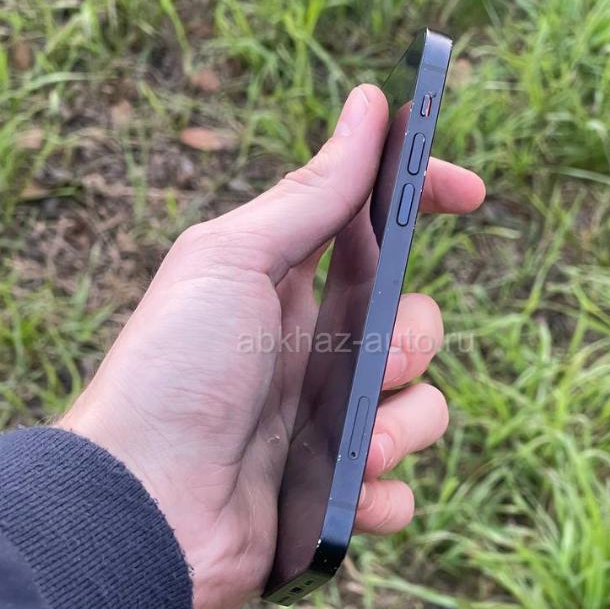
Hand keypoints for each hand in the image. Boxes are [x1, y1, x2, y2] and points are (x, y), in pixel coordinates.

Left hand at [58, 86, 484, 608]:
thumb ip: (312, 193)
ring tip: (360, 450)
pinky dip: (385, 496)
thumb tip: (367, 103)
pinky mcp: (330, 497)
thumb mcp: (235, 261)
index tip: (471, 193)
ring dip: (405, 425)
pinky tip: (348, 498)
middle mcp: (313, 352)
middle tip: (373, 363)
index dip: (422, 200)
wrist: (138, 506)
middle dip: (414, 339)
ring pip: (422, 407)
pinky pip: (398, 492)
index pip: (373, 229)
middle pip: (414, 321)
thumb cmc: (174, 370)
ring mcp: (324, 426)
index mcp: (288, 288)